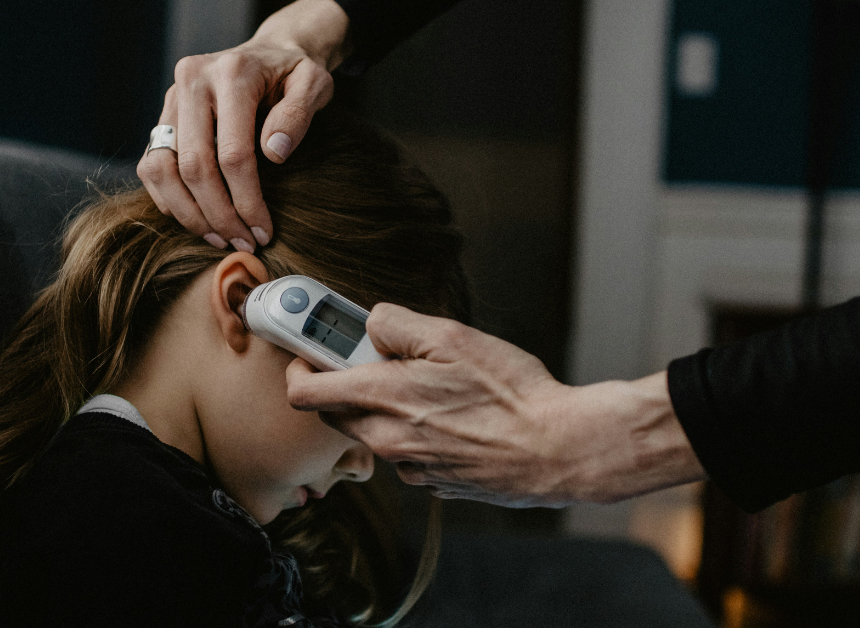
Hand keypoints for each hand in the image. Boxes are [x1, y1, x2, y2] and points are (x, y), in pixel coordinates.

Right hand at [138, 0, 348, 251]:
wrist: (269, 52)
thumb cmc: (294, 74)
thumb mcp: (314, 83)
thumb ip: (299, 113)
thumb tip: (273, 154)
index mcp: (231, 73)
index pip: (232, 153)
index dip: (247, 201)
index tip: (264, 230)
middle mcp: (191, 81)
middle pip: (193, 167)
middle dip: (218, 215)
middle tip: (242, 243)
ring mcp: (171, 99)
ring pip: (161, 170)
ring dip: (189, 214)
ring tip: (219, 238)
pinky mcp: (162, 116)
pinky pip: (150, 167)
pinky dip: (170, 200)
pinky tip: (200, 220)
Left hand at [285, 304, 706, 507]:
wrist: (560, 450)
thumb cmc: (512, 393)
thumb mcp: (453, 337)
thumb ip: (398, 325)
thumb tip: (371, 324)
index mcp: (383, 399)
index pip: (305, 392)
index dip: (298, 366)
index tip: (308, 349)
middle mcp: (388, 440)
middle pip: (336, 414)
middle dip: (344, 385)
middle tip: (377, 359)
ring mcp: (410, 467)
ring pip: (375, 434)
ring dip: (385, 409)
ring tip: (431, 387)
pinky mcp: (435, 483)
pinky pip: (407, 453)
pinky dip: (416, 433)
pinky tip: (455, 417)